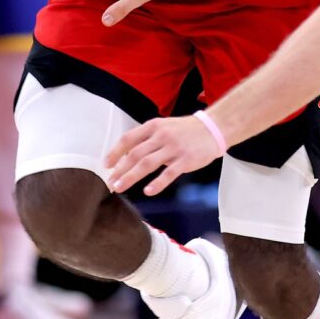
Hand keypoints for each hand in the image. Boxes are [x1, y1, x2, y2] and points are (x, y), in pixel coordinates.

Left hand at [106, 115, 226, 194]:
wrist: (212, 129)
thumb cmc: (185, 131)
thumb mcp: (163, 127)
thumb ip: (146, 139)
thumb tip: (125, 155)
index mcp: (153, 126)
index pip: (128, 139)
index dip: (115, 152)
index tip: (107, 165)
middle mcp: (161, 136)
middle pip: (135, 154)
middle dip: (120, 169)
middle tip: (110, 182)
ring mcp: (174, 148)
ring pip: (147, 164)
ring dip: (131, 177)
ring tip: (119, 187)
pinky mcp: (186, 160)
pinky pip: (169, 174)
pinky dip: (157, 183)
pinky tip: (148, 191)